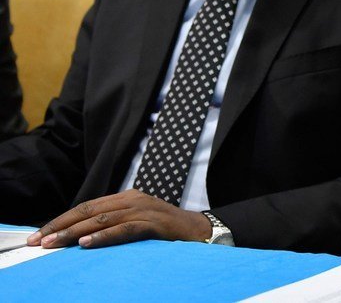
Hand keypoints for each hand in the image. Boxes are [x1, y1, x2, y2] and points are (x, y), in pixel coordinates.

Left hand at [26, 189, 211, 248]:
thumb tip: (80, 236)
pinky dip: (103, 236)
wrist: (200, 231)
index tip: (40, 234)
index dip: (61, 220)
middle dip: (61, 226)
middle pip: (89, 210)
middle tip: (39, 240)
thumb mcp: (136, 222)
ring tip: (54, 244)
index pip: (86, 206)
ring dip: (74, 232)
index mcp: (126, 198)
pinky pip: (124, 229)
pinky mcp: (153, 223)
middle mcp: (132, 199)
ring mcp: (143, 209)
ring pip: (102, 219)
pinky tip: (87, 243)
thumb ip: (114, 223)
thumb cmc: (165, 231)